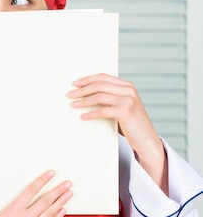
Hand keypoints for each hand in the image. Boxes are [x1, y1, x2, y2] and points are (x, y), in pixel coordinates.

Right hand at [0, 171, 71, 216]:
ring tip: (68, 194)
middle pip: (45, 201)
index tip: (50, 174)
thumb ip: (14, 209)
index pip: (31, 191)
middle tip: (67, 183)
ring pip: (50, 213)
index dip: (42, 181)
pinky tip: (62, 210)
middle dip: (57, 190)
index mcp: (12, 210)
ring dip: (61, 202)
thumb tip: (26, 202)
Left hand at [68, 73, 166, 191]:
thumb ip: (110, 97)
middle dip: (82, 90)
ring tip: (73, 105)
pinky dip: (90, 113)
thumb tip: (86, 93)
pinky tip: (83, 116)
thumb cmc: (131, 123)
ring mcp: (128, 100)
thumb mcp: (122, 105)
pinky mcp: (126, 112)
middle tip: (70, 95)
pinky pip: (102, 110)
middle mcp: (129, 90)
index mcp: (127, 86)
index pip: (103, 77)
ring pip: (99, 96)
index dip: (87, 79)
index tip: (75, 83)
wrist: (147, 139)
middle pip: (99, 85)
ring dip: (83, 101)